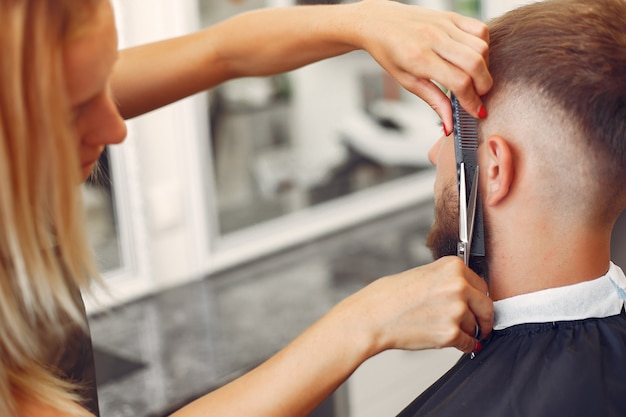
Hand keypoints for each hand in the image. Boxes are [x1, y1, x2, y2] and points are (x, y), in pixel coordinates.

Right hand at [342, 256, 492, 354]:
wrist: (374, 316)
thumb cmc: (390, 296)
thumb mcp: (423, 275)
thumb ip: (448, 280)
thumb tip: (468, 295)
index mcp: (453, 266)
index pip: (481, 285)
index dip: (478, 299)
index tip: (477, 307)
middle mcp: (459, 285)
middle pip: (487, 307)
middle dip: (483, 319)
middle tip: (480, 326)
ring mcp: (456, 310)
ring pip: (475, 327)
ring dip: (466, 332)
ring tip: (442, 329)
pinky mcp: (451, 333)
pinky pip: (469, 344)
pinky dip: (462, 346)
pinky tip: (447, 340)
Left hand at [351, 0, 491, 131]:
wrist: (378, 22)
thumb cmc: (389, 52)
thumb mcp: (407, 82)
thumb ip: (433, 101)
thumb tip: (450, 124)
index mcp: (418, 58)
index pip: (458, 82)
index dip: (472, 100)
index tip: (477, 112)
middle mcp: (433, 39)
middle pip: (475, 64)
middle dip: (484, 86)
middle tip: (478, 97)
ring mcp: (444, 25)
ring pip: (481, 46)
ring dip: (484, 67)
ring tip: (474, 78)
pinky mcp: (451, 16)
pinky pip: (480, 29)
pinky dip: (483, 46)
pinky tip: (473, 57)